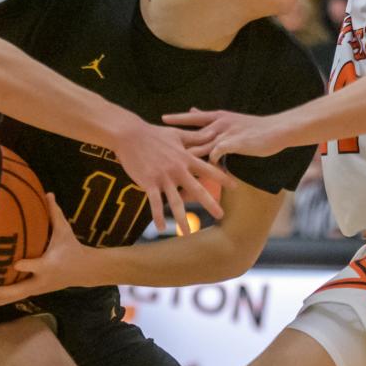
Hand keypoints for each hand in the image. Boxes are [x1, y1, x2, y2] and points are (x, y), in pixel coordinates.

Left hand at [0, 193, 95, 308]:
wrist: (84, 270)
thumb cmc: (72, 248)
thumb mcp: (65, 230)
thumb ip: (54, 213)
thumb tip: (47, 193)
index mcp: (48, 264)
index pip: (35, 265)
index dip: (25, 265)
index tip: (13, 264)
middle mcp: (41, 279)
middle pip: (22, 289)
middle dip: (5, 291)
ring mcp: (38, 288)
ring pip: (16, 297)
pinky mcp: (36, 292)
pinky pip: (18, 297)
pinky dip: (3, 301)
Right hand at [112, 119, 233, 235]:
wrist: (130, 134)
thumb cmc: (154, 133)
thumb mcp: (177, 133)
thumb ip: (195, 137)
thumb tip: (212, 132)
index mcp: (185, 157)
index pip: (208, 169)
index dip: (222, 178)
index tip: (235, 187)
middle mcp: (177, 169)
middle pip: (197, 189)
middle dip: (210, 203)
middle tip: (221, 215)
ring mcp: (163, 177)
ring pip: (175, 202)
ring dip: (182, 219)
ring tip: (188, 233)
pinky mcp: (148, 182)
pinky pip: (155, 203)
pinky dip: (157, 216)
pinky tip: (161, 228)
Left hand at [163, 108, 286, 162]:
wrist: (278, 129)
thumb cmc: (256, 127)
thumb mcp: (231, 119)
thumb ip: (211, 118)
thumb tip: (193, 109)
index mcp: (219, 116)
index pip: (193, 117)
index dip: (177, 118)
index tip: (161, 119)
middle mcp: (220, 123)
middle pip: (192, 133)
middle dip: (175, 141)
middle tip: (159, 146)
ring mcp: (226, 133)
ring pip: (200, 146)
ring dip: (187, 158)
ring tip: (172, 167)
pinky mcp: (233, 143)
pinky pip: (214, 154)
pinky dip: (207, 163)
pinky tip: (202, 173)